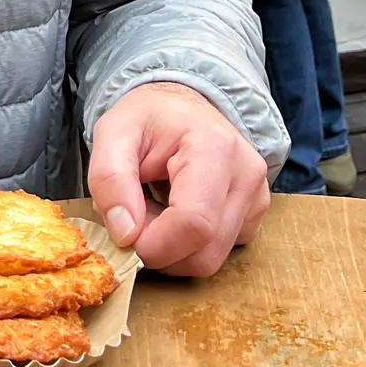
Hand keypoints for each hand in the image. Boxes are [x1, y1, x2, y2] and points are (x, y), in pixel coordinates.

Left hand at [88, 81, 267, 276]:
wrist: (181, 106)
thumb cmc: (148, 118)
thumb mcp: (112, 133)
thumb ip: (109, 179)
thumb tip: (125, 234)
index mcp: (214, 147)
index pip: (193, 223)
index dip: (154, 244)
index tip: (124, 235)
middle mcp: (246, 175)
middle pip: (204, 253)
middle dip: (159, 248)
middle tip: (135, 212)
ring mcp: (257, 198)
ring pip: (211, 260)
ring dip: (172, 249)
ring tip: (153, 209)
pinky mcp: (255, 216)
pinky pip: (219, 253)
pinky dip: (188, 247)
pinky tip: (174, 214)